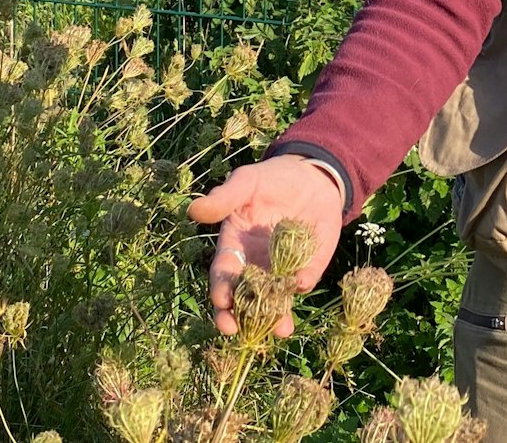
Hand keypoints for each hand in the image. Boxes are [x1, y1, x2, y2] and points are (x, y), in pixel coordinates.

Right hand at [188, 154, 343, 336]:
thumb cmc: (271, 179)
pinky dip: (302, 285)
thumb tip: (194, 210)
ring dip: (277, 317)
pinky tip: (300, 284)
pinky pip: (304, 281)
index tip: (221, 303)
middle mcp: (256, 265)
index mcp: (235, 247)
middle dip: (241, 317)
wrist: (312, 176)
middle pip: (245, 298)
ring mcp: (283, 269)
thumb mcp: (246, 182)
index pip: (223, 275)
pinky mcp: (309, 266)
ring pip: (276, 300)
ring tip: (281, 329)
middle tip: (239, 330)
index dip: (220, 291)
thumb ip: (224, 198)